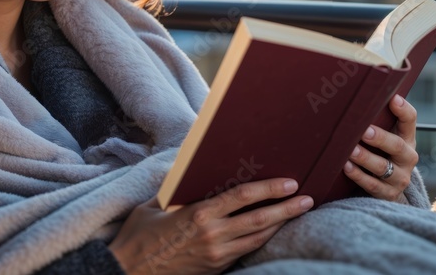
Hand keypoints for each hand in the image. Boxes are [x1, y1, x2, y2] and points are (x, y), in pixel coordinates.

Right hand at [108, 178, 313, 273]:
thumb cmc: (137, 238)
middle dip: (287, 209)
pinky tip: (269, 231)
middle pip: (260, 220)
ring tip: (295, 214)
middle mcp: (213, 235)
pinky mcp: (216, 268)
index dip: (269, 189)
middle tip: (306, 199)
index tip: (289, 183)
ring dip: (279, 226)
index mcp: (198, 214)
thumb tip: (187, 171)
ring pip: (257, 239)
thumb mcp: (153, 207)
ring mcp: (216, 255)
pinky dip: (260, 240)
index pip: (243, 198)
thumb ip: (175, 190)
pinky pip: (245, 252)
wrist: (129, 273)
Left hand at [343, 94, 418, 202]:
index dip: (403, 110)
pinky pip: (372, 185)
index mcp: (407, 138)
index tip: (393, 98)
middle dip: (380, 138)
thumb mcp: (386, 137)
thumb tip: (355, 98)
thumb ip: (377, 121)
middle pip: (397, 146)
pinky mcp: (388, 193)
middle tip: (364, 130)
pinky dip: (358, 175)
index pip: (410, 120)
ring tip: (349, 149)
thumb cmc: (382, 153)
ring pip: (382, 167)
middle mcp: (407, 157)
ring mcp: (399, 177)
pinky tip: (346, 166)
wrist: (389, 187)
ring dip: (365, 158)